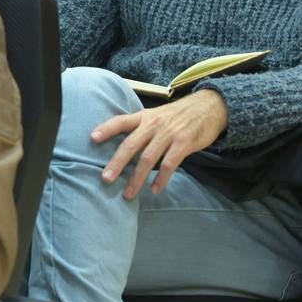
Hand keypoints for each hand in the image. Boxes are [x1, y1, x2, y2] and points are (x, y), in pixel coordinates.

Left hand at [91, 89, 228, 198]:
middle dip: (117, 162)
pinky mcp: (183, 143)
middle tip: (105, 179)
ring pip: (148, 158)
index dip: (106, 128)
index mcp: (144, 116)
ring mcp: (168, 134)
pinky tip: (154, 189)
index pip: (121, 121)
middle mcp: (153, 124)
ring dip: (137, 178)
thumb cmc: (178, 115)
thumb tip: (123, 147)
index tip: (92, 138)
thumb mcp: (157, 115)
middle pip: (131, 144)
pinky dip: (161, 179)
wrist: (209, 107)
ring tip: (129, 194)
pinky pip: (169, 164)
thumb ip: (141, 128)